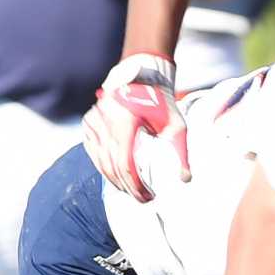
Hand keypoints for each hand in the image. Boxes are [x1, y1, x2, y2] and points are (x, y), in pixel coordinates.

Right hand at [82, 53, 187, 201]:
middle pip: (112, 167)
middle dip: (128, 187)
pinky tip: (117, 177)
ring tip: (132, 191)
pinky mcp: (88, 123)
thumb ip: (180, 151)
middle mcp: (104, 122)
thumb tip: (185, 179)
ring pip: (100, 162)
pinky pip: (93, 153)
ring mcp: (93, 122)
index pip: (125, 164)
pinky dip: (104, 167)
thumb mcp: (176, 124)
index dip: (135, 185)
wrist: (140, 76)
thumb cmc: (161, 101)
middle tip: (143, 198)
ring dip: (115, 181)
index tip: (147, 197)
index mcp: (125, 122)